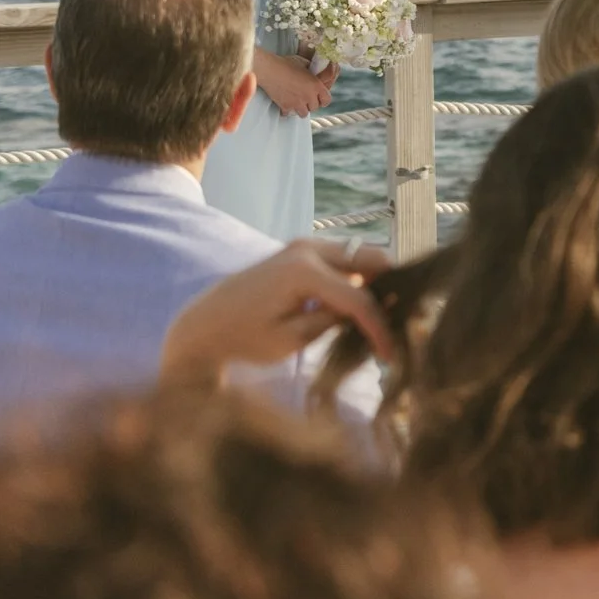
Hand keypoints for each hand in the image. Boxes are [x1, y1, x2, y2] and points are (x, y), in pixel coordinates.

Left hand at [160, 238, 395, 388]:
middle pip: (372, 258)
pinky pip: (344, 257)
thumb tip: (366, 311)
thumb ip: (332, 322)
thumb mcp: (291, 340)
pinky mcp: (301, 250)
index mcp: (303, 273)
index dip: (379, 327)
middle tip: (394, 321)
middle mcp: (308, 249)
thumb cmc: (243, 339)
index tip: (389, 354)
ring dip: (373, 281)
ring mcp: (305, 245)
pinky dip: (356, 276)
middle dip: (388, 290)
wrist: (204, 324)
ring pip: (361, 253)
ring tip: (376, 315)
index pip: (358, 298)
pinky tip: (354, 304)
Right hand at [255, 49, 335, 116]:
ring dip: (301, 109)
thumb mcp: (304, 63)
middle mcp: (309, 96)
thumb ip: (312, 71)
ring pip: (304, 114)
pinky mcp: (285, 106)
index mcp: (316, 85)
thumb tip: (315, 72)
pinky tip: (285, 104)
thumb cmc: (286, 63)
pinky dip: (287, 111)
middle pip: (315, 108)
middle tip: (305, 99)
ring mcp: (297, 103)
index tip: (319, 99)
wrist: (269, 69)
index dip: (323, 100)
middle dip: (311, 104)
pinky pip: (289, 114)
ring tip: (296, 103)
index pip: (327, 100)